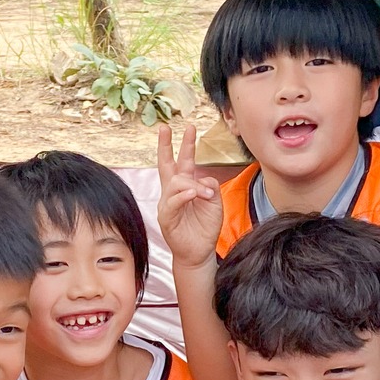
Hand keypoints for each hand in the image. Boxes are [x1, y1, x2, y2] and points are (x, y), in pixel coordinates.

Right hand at [156, 119, 223, 268]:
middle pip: (166, 165)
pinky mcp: (166, 218)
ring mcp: (167, 204)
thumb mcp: (214, 203)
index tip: (189, 127)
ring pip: (174, 183)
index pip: (182, 162)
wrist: (199, 252)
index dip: (184, 144)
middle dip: (165, 145)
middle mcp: (173, 193)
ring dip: (192, 184)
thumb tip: (202, 179)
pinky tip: (192, 193)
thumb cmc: (204, 228)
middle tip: (164, 128)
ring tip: (204, 194)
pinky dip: (183, 195)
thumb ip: (209, 186)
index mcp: (185, 187)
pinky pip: (172, 202)